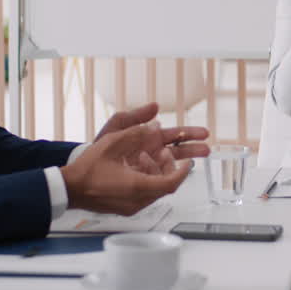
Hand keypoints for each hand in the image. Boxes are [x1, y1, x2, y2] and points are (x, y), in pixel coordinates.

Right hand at [61, 121, 208, 213]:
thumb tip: (155, 126)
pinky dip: (147, 181)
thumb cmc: (87, 169)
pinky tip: (136, 168)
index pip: (171, 182)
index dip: (183, 171)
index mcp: (137, 186)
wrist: (70, 189)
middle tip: (165, 154)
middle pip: (166, 187)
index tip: (189, 162)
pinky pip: (145, 196)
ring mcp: (131, 207)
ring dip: (157, 174)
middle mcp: (137, 200)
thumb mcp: (112, 143)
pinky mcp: (125, 209)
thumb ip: (136, 133)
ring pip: (156, 191)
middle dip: (170, 168)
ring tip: (148, 157)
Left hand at [93, 102, 210, 174]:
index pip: (173, 135)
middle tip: (206, 150)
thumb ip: (135, 117)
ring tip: (186, 165)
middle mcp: (150, 153)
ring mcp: (147, 169)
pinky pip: (157, 180)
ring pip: (169, 167)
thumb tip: (155, 106)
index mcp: (147, 138)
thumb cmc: (98, 149)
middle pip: (177, 151)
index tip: (203, 133)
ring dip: (178, 165)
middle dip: (192, 150)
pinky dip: (161, 176)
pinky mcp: (142, 183)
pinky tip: (162, 174)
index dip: (189, 134)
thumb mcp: (115, 128)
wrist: (84, 171)